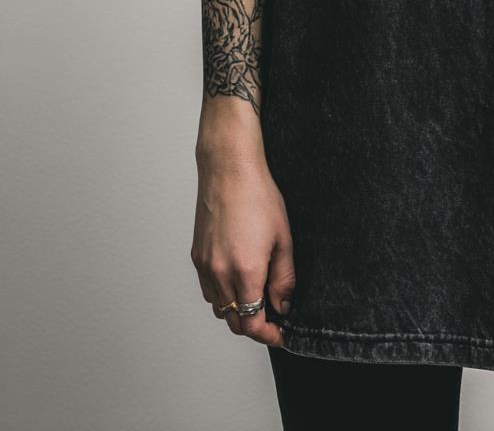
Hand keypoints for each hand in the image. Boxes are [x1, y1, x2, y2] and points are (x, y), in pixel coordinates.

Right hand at [191, 146, 295, 347]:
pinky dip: (223, 296)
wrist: (229, 171)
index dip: (268, 335)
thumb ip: (284, 278)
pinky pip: (208, 290)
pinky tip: (238, 280)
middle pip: (234, 322)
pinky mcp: (196, 257)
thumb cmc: (258, 197)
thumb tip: (284, 305)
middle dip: (255, 326)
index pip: (252, 323)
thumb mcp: (283, 238)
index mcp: (245, 271)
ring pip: (219, 308)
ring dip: (238, 311)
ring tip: (258, 297)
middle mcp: (220, 274)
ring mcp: (205, 266)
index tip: (281, 334)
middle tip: (274, 319)